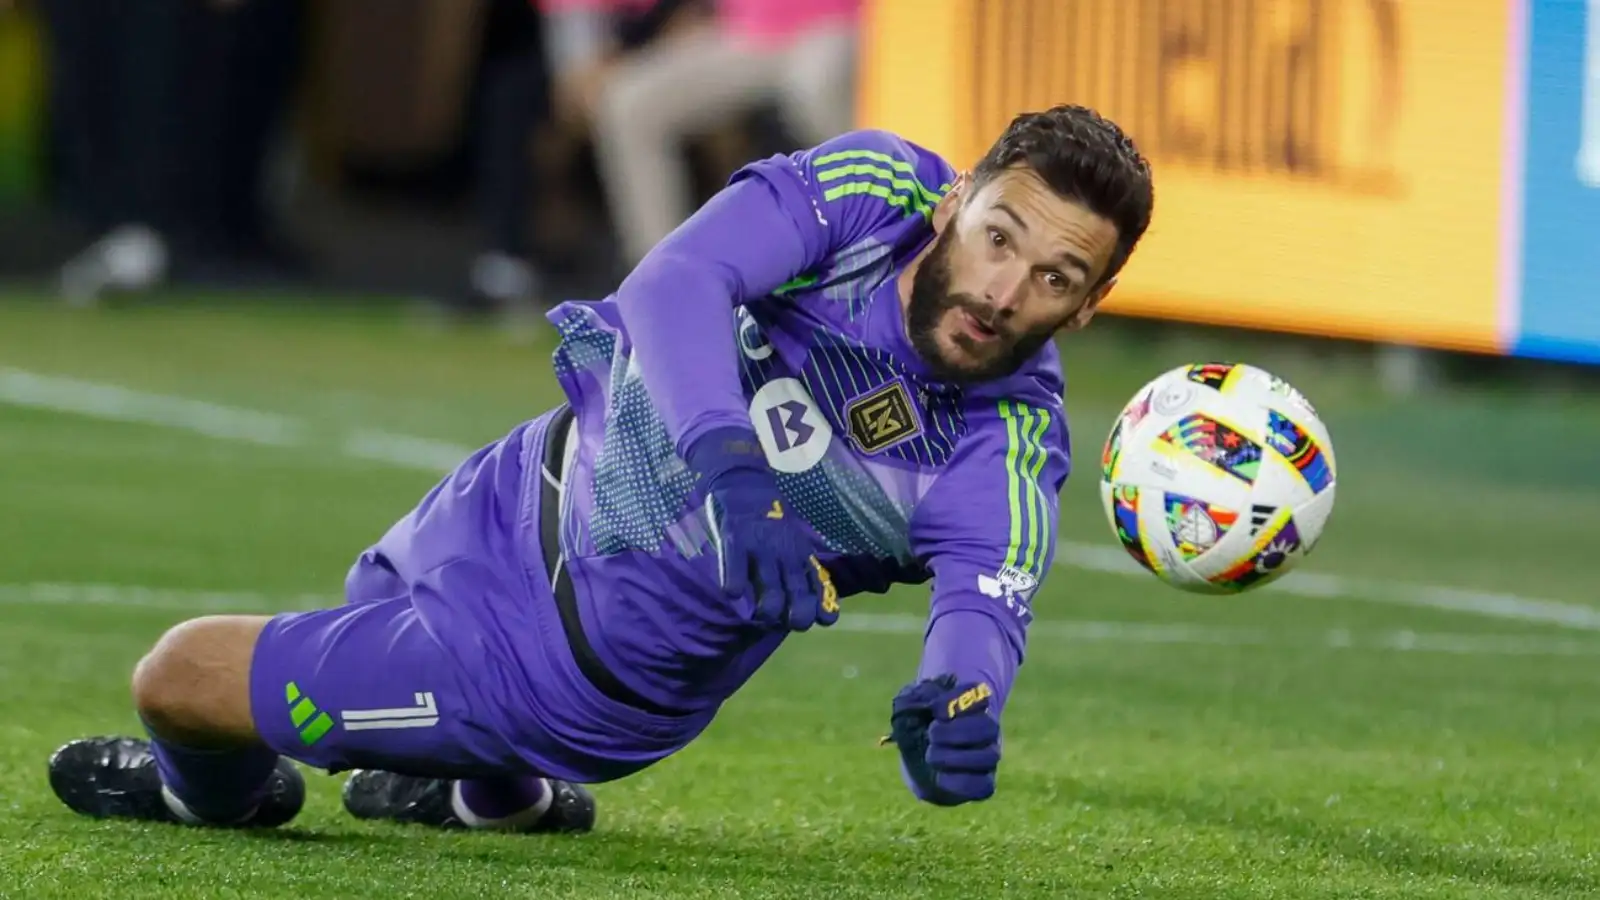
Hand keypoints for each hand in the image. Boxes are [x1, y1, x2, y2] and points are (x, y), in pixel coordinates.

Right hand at [684, 426, 838, 630]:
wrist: (747, 481)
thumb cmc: (771, 520)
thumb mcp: (795, 544)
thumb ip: (805, 573)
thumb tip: (821, 611)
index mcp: (801, 557)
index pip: (819, 592)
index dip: (820, 612)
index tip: (816, 619)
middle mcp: (785, 555)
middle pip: (798, 597)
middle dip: (795, 619)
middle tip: (783, 622)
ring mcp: (761, 548)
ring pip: (770, 590)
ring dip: (767, 611)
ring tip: (758, 615)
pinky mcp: (736, 539)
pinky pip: (735, 567)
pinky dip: (734, 585)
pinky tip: (732, 593)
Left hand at [886, 675, 1000, 805]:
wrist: (916, 753)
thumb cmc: (915, 722)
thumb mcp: (908, 704)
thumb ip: (916, 699)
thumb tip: (930, 704)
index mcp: (971, 702)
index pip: (979, 693)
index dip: (956, 700)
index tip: (935, 709)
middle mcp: (985, 728)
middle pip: (989, 727)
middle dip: (957, 732)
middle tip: (931, 734)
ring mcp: (986, 756)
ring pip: (990, 756)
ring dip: (957, 757)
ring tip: (931, 755)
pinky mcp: (981, 783)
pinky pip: (984, 786)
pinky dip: (960, 782)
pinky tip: (938, 776)